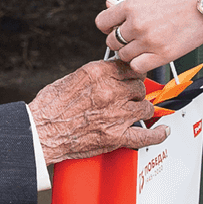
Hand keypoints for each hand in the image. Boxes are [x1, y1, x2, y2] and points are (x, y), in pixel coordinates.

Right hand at [28, 60, 167, 163]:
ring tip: (136, 110)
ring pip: (146, 107)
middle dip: (135, 90)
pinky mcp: (116, 137)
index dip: (132, 72)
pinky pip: (146, 136)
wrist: (40, 131)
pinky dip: (158, 134)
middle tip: (130, 95)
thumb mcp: (72, 78)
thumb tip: (110, 72)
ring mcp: (116, 114)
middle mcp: (110, 92)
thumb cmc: (50, 107)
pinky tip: (162, 131)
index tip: (133, 75)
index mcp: (98, 74)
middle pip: (139, 86)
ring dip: (142, 108)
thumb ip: (96, 74)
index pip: (129, 66)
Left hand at [98, 0, 202, 74]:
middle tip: (134, 37)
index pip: (102, 21)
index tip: (117, 27)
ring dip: (131, 52)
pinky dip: (140, 63)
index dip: (109, 25)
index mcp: (132, 4)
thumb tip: (110, 4)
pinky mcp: (162, 54)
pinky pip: (138, 66)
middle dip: (121, 39)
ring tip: (144, 45)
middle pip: (112, 40)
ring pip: (124, 55)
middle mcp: (136, 23)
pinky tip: (149, 56)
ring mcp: (148, 40)